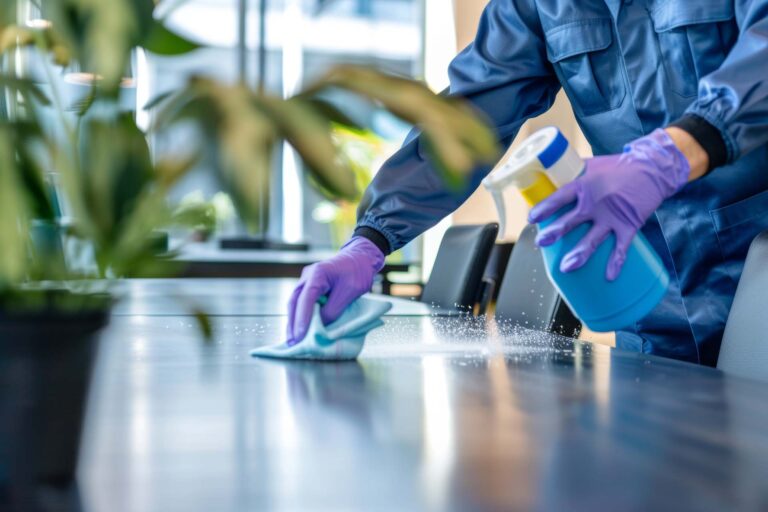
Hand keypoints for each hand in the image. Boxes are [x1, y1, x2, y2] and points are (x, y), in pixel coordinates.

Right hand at [286, 237, 384, 344]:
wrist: (360, 258)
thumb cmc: (357, 272)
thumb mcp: (349, 292)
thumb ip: (334, 309)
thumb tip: (321, 326)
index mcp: (318, 274)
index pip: (306, 298)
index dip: (302, 318)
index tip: (300, 335)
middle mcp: (307, 276)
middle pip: (294, 301)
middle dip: (293, 323)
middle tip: (293, 342)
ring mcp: (306, 281)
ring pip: (295, 303)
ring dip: (294, 321)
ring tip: (294, 340)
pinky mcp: (310, 287)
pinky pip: (302, 303)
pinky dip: (300, 316)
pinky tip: (300, 329)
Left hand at [528, 129, 690, 280]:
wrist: (652, 169)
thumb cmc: (619, 166)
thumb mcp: (592, 164)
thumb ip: (573, 173)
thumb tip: (552, 177)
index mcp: (585, 185)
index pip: (560, 197)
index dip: (545, 208)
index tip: (531, 218)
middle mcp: (596, 203)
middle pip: (572, 221)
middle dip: (555, 233)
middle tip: (541, 242)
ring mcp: (612, 216)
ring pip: (593, 239)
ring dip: (580, 254)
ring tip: (566, 267)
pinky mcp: (629, 225)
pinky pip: (621, 248)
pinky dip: (616, 263)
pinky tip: (609, 276)